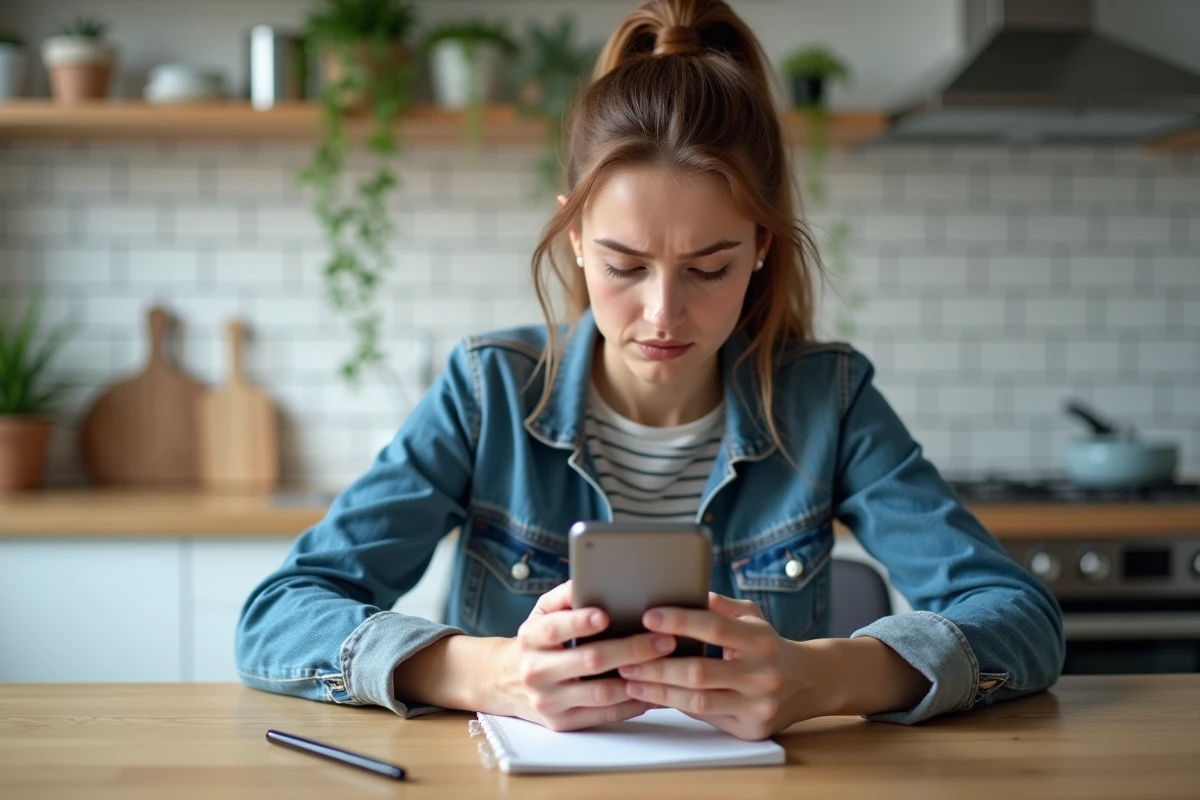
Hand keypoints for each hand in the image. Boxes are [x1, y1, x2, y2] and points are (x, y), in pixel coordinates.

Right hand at [494, 580, 678, 731]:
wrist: (506, 681)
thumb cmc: (538, 640)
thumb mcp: (542, 612)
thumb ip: (565, 595)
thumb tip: (590, 578)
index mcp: (530, 638)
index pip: (554, 628)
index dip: (579, 622)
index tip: (606, 615)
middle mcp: (536, 671)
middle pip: (589, 661)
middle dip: (630, 649)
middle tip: (663, 640)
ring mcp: (549, 701)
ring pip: (600, 693)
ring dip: (637, 679)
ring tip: (666, 664)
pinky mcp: (562, 723)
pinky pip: (604, 715)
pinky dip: (632, 704)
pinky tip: (653, 691)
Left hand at [616, 592, 832, 739]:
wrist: (811, 682)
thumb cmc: (769, 644)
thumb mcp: (753, 617)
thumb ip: (722, 606)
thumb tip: (689, 591)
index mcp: (760, 640)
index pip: (715, 628)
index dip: (680, 622)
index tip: (649, 616)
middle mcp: (761, 674)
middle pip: (699, 671)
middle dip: (657, 665)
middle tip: (625, 658)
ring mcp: (757, 705)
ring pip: (698, 700)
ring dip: (658, 691)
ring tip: (629, 680)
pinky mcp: (750, 729)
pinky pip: (705, 716)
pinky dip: (676, 705)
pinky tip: (651, 696)